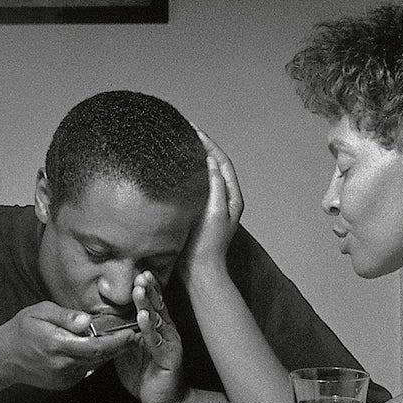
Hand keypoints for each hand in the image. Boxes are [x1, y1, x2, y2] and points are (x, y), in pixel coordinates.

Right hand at [0, 302, 138, 390]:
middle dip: (120, 347)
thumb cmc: (21, 329)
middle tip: (138, 335)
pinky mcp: (64, 384)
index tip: (132, 333)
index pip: (94, 345)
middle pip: (99, 357)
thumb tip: (86, 320)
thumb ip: (64, 316)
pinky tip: (102, 348)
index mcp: (57, 345)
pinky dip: (95, 359)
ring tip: (126, 339)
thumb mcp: (39, 312)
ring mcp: (63, 377)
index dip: (116, 341)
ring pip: (94, 365)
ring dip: (110, 353)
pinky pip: (85, 370)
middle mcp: (62, 365)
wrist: (2, 359)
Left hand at [114, 271, 186, 402]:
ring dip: (147, 305)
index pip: (154, 304)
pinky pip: (157, 342)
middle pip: (157, 307)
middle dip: (148, 290)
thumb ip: (122, 336)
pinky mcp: (170, 358)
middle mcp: (167, 332)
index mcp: (158, 329)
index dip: (148, 289)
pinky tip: (143, 318)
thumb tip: (104, 322)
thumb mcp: (130, 352)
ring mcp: (170, 344)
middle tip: (140, 275)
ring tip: (139, 291)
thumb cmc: (147, 376)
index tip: (140, 274)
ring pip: (157, 320)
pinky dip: (149, 329)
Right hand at [178, 128, 244, 282]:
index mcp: (232, 197)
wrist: (199, 272)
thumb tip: (210, 160)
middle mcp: (223, 198)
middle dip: (199, 147)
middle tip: (183, 132)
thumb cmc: (208, 245)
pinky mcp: (197, 211)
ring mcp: (210, 205)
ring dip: (191, 159)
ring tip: (176, 145)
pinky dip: (184, 173)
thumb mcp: (215, 212)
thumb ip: (215, 186)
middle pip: (212, 164)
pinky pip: (192, 185)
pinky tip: (171, 169)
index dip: (208, 143)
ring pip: (202, 174)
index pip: (221, 161)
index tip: (193, 129)